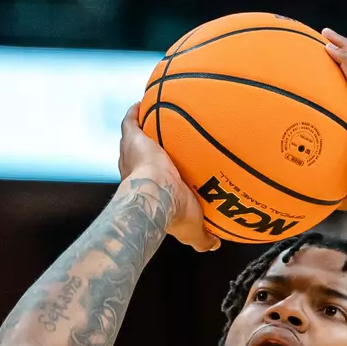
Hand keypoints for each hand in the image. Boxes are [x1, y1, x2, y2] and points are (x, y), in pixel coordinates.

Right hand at [118, 103, 218, 252]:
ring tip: (154, 117)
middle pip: (141, 159)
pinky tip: (144, 102)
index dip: (159, 177)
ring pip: (136, 140)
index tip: (168, 172)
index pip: (152, 183)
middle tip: (163, 143)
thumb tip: (214, 244)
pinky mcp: (132, 139)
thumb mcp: (193, 231)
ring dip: (142, 129)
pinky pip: (131, 120)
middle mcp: (137, 174)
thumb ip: (203, 238)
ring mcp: (132, 155)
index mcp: (149, 193)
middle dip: (149, 152)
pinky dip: (136, 111)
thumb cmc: (173, 214)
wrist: (157, 196)